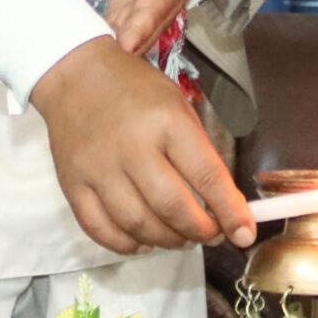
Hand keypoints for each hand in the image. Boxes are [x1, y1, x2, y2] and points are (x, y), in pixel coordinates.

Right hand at [30, 37, 254, 255]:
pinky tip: (144, 240)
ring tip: (181, 238)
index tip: (244, 234)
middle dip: (201, 231)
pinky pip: (100, 229)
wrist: (75, 73)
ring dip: (168, 240)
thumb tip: (224, 204)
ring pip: (138, 224)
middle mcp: (132, 147)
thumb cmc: (134, 89)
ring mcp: (98, 169)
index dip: (230, 212)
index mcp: (166, 122)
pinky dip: (127, 244)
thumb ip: (199, 153)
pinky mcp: (72, 184)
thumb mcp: (177, 105)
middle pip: (173, 207)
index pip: (206, 176)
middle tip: (213, 235)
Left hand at [91, 0, 217, 56]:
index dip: (141, 26)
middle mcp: (161, 8)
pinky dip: (101, 47)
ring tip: (81, 66)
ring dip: (111, 54)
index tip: (126, 44)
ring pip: (131, 44)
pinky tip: (77, 56)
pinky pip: (118, 38)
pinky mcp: (131, 23)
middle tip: (93, 65)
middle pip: (142, 36)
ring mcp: (146, 20)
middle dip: (123, 52)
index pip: (155, 7)